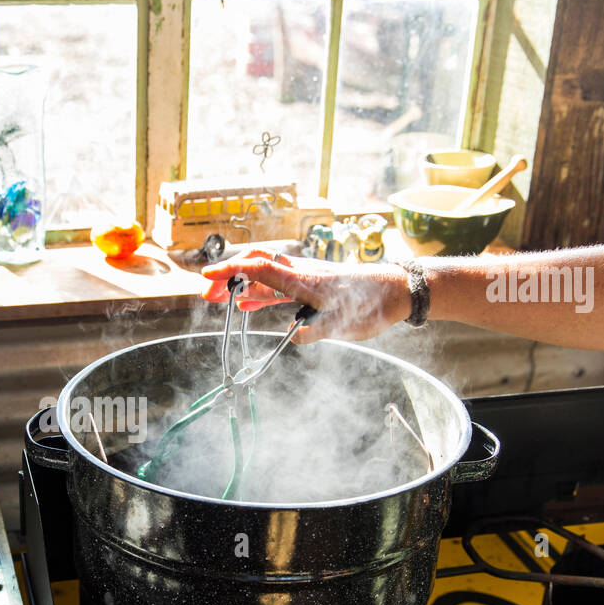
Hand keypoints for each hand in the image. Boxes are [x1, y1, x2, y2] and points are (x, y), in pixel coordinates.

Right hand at [201, 250, 411, 343]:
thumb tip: (293, 337)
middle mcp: (299, 273)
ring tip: (219, 300)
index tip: (208, 278)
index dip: (231, 271)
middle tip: (207, 295)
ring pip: (263, 277)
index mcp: (302, 280)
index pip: (258, 268)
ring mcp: (304, 278)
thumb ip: (316, 331)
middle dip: (228, 277)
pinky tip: (247, 307)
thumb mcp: (343, 324)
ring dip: (240, 287)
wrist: (396, 290)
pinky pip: (276, 287)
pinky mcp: (310, 286)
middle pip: (255, 267)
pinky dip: (257, 294)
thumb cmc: (371, 304)